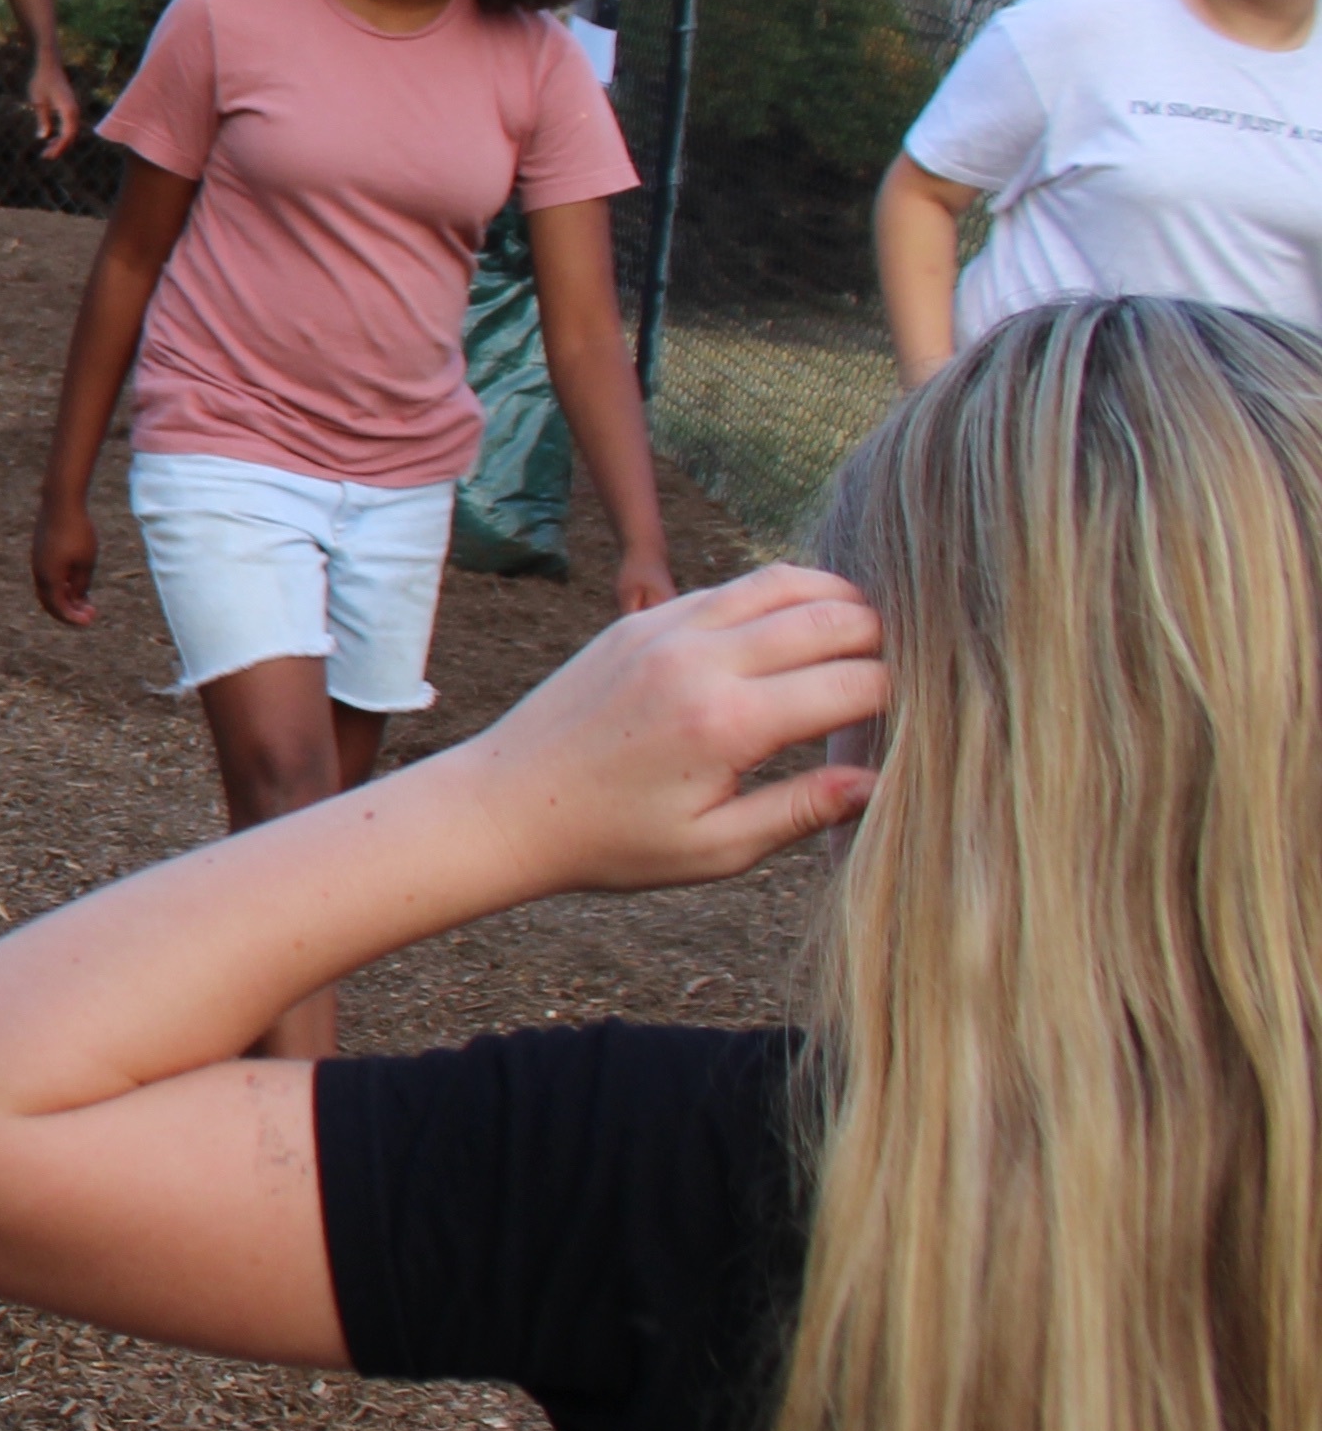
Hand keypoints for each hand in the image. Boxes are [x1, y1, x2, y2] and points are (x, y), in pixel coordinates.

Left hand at [26, 53, 81, 161]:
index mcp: (68, 109)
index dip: (59, 147)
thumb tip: (43, 136)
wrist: (49, 64)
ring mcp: (74, 108)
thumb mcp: (38, 101)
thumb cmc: (42, 81)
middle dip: (59, 148)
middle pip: (71, 135)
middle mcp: (74, 110)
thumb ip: (42, 118)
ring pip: (71, 131)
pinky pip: (69, 125)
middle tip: (45, 156)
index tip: (47, 155)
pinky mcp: (70, 107)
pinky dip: (62, 134)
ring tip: (47, 151)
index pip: (67, 135)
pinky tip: (51, 138)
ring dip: (61, 142)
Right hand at [31, 500, 96, 629]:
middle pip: (50, 603)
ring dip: (65, 598)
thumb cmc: (77, 532)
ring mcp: (37, 562)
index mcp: (50, 578)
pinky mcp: (40, 552)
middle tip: (89, 613)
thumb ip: (81, 584)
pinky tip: (76, 581)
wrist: (60, 503)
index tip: (90, 621)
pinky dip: (60, 586)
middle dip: (69, 611)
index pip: (59, 608)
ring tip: (86, 599)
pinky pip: (48, 577)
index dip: (74, 618)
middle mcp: (39, 573)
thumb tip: (77, 599)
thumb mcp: (86, 562)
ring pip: (48, 590)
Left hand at [434, 566, 882, 901]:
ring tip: (872, 637)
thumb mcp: (716, 849)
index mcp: (728, 722)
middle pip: (836, 616)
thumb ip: (804, 811)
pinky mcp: (642, 619)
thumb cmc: (612, 841)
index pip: (857, 684)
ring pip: (786, 581)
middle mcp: (702, 659)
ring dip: (842, 602)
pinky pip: (731, 587)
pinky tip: (801, 628)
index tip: (924, 718)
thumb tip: (884, 781)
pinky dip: (781, 597)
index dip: (905, 698)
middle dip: (889, 640)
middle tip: (914, 670)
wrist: (507, 804)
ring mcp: (668, 627)